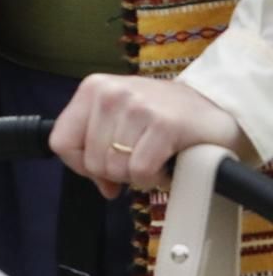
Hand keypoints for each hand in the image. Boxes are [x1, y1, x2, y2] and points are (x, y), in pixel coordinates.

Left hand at [50, 74, 258, 199]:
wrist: (215, 109)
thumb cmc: (163, 117)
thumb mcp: (120, 121)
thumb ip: (97, 149)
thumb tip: (103, 187)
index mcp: (92, 88)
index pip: (60, 141)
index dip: (80, 165)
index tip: (102, 168)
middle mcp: (110, 93)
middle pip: (90, 161)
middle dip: (115, 172)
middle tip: (138, 160)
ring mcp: (137, 106)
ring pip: (115, 168)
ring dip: (137, 175)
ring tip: (154, 157)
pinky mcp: (163, 124)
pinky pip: (141, 171)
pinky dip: (155, 178)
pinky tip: (166, 163)